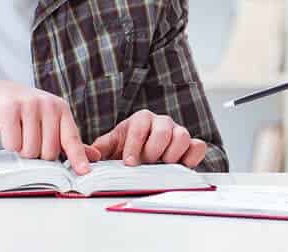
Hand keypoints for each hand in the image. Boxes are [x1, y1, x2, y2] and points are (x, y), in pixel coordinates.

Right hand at [0, 76, 99, 173]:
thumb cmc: (20, 109)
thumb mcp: (46, 119)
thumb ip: (67, 139)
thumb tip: (93, 156)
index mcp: (60, 108)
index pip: (71, 138)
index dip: (78, 157)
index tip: (84, 172)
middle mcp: (47, 104)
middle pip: (49, 152)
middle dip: (37, 153)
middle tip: (29, 138)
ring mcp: (28, 105)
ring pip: (30, 151)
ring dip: (21, 149)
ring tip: (18, 132)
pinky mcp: (8, 110)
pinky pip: (13, 144)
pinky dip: (9, 144)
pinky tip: (7, 130)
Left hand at [90, 110, 207, 167]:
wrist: (145, 155)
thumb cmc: (127, 149)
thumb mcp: (111, 147)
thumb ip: (99, 149)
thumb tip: (89, 155)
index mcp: (141, 120)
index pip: (139, 126)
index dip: (134, 145)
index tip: (129, 162)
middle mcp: (161, 123)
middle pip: (163, 129)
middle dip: (153, 150)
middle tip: (147, 163)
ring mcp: (177, 132)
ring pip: (182, 136)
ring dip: (172, 153)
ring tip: (162, 165)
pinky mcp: (191, 145)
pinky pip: (198, 146)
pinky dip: (192, 156)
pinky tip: (181, 166)